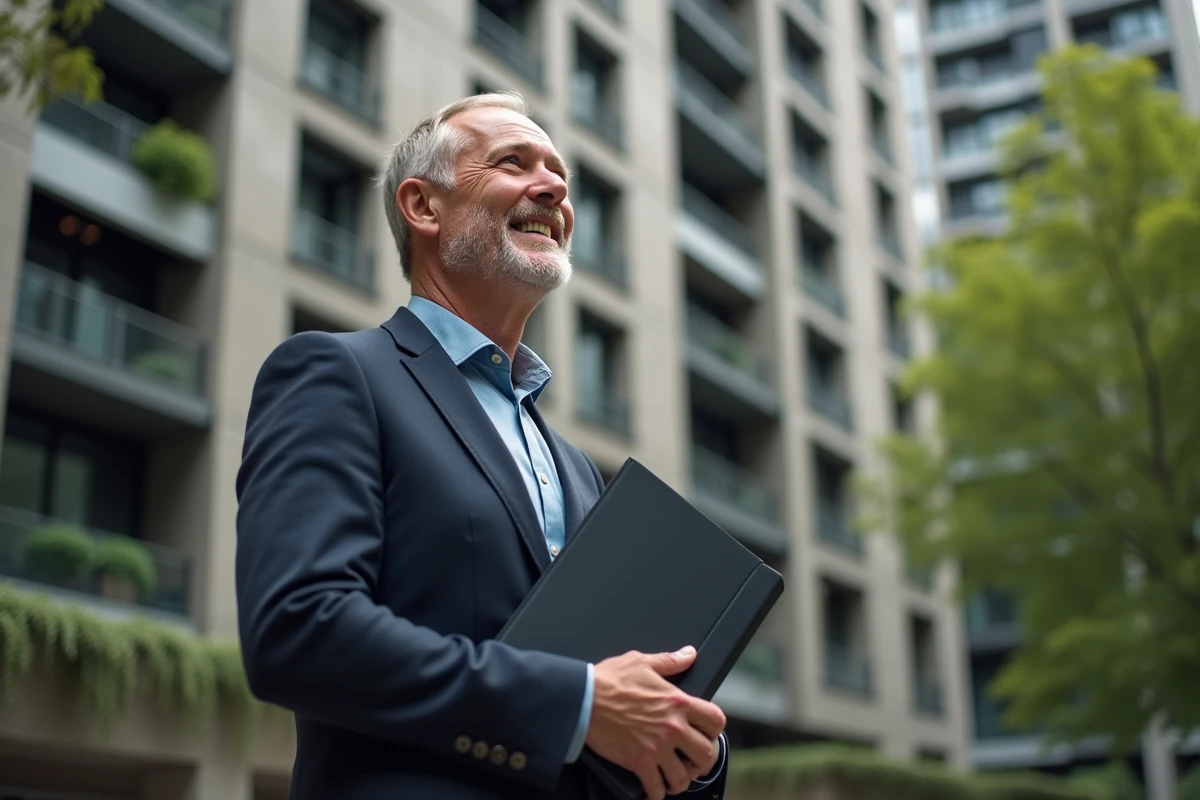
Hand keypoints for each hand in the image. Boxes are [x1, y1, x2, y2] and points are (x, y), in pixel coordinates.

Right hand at [584, 646, 725, 798]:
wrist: (582, 699)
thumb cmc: (608, 680)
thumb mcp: (642, 662)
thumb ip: (670, 661)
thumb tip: (688, 654)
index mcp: (677, 702)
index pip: (715, 720)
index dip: (714, 728)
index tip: (707, 732)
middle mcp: (672, 727)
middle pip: (706, 754)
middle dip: (703, 760)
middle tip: (694, 759)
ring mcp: (656, 748)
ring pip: (683, 777)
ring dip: (680, 779)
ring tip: (674, 775)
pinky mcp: (638, 763)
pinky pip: (656, 788)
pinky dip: (657, 792)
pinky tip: (654, 788)